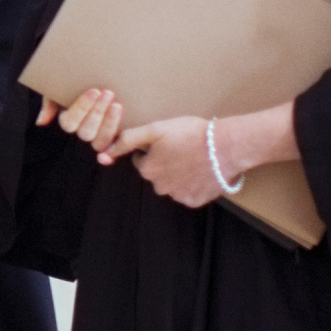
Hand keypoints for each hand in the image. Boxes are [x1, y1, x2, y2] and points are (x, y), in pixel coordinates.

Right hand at [44, 86, 126, 154]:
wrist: (96, 68)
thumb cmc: (76, 79)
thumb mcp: (59, 87)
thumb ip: (49, 103)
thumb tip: (41, 122)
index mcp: (68, 120)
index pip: (70, 123)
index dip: (82, 108)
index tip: (94, 91)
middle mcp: (83, 131)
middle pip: (86, 133)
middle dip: (97, 113)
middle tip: (108, 93)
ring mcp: (99, 135)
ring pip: (100, 141)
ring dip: (109, 124)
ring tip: (117, 105)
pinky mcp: (116, 136)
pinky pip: (117, 144)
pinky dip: (120, 134)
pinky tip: (124, 117)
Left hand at [102, 115, 227, 206]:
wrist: (226, 147)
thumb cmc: (191, 134)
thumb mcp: (155, 129)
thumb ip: (127, 140)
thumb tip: (104, 153)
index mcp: (148, 170)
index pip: (142, 161)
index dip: (153, 150)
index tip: (167, 142)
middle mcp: (160, 187)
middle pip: (156, 175)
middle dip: (165, 164)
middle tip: (182, 150)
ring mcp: (179, 196)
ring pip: (172, 184)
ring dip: (178, 175)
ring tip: (194, 159)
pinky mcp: (196, 201)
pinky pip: (188, 193)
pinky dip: (193, 184)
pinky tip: (201, 172)